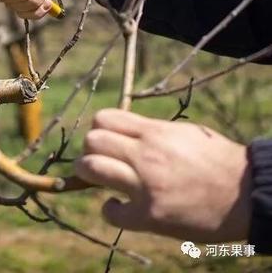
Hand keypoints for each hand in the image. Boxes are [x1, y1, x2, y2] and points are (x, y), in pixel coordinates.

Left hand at [74, 109, 250, 241]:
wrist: (245, 194)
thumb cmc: (216, 159)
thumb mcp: (182, 133)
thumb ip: (150, 131)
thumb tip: (123, 131)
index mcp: (154, 132)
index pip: (103, 118)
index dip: (98, 129)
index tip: (106, 141)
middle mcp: (145, 154)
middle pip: (92, 141)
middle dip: (89, 151)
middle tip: (100, 160)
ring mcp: (145, 185)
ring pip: (91, 169)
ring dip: (88, 175)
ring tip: (100, 180)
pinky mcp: (150, 216)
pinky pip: (111, 212)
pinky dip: (110, 210)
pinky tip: (119, 207)